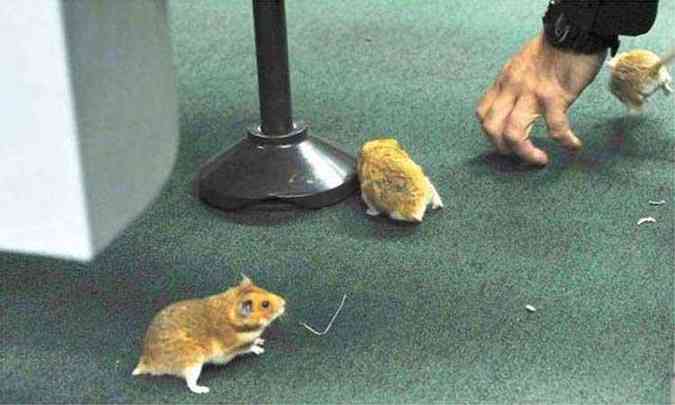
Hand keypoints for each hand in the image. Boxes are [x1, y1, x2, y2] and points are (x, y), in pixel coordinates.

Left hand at [476, 33, 606, 164]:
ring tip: (539, 160)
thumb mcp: (521, 65)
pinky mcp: (554, 96)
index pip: (483, 113)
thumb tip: (516, 105)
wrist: (574, 32)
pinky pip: (555, 128)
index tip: (504, 142)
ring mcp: (531, 94)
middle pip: (492, 129)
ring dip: (526, 154)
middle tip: (519, 157)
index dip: (490, 133)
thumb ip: (515, 85)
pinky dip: (565, 141)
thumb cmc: (553, 49)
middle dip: (503, 149)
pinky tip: (573, 145)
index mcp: (503, 82)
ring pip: (514, 134)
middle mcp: (511, 89)